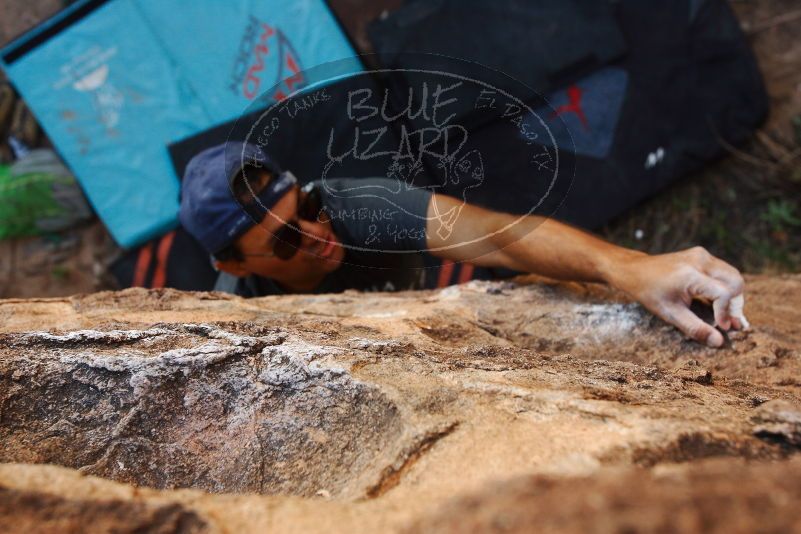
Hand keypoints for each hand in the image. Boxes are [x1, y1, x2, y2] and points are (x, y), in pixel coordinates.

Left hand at [609, 246, 748, 346]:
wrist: (635, 271)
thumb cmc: (650, 292)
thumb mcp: (670, 313)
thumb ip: (695, 328)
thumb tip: (718, 342)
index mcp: (691, 274)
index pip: (723, 293)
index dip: (726, 312)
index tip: (722, 327)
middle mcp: (699, 260)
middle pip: (736, 281)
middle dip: (736, 303)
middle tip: (730, 322)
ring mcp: (702, 255)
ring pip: (733, 275)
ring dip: (734, 295)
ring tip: (725, 314)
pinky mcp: (702, 255)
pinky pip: (723, 271)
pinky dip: (726, 286)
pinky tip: (717, 302)